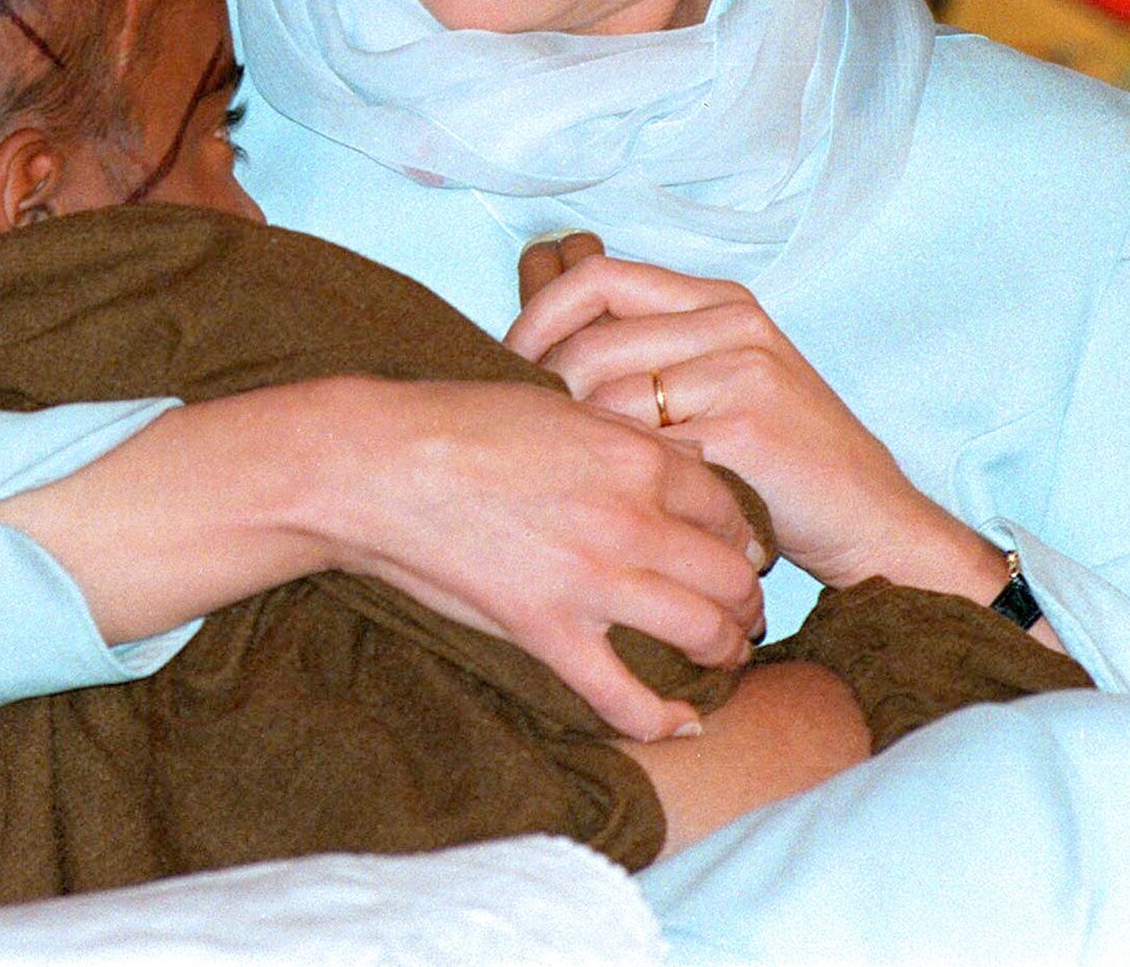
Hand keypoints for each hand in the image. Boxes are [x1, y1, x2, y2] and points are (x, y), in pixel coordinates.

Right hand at [302, 375, 765, 741]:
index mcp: (634, 456)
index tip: (742, 551)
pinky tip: (683, 725)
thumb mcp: (558, 404)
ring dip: (726, 650)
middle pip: (729, 573)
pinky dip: (663, 720)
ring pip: (701, 631)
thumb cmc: (459, 421)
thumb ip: (628, 433)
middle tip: (745, 612)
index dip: (742, 533)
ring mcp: (593, 581)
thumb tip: (687, 455)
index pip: (725, 505)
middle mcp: (631, 519)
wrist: (382, 464)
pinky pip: (626, 697)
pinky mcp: (549, 633)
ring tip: (726, 656)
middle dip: (748, 599)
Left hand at [505, 255, 1008, 604]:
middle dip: (546, 393)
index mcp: (719, 300)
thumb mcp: (722, 378)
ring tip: (579, 479)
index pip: (598, 275)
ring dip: (583, 445)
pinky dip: (625, 479)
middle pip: (592, 341)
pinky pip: (647, 449)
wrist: (874, 523)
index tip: (510, 359)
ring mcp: (742, 372)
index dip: (539, 314)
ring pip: (610, 396)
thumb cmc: (783, 459)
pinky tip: (623, 505)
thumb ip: (651, 346)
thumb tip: (551, 320)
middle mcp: (732, 323)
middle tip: (534, 438)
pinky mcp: (748, 430)